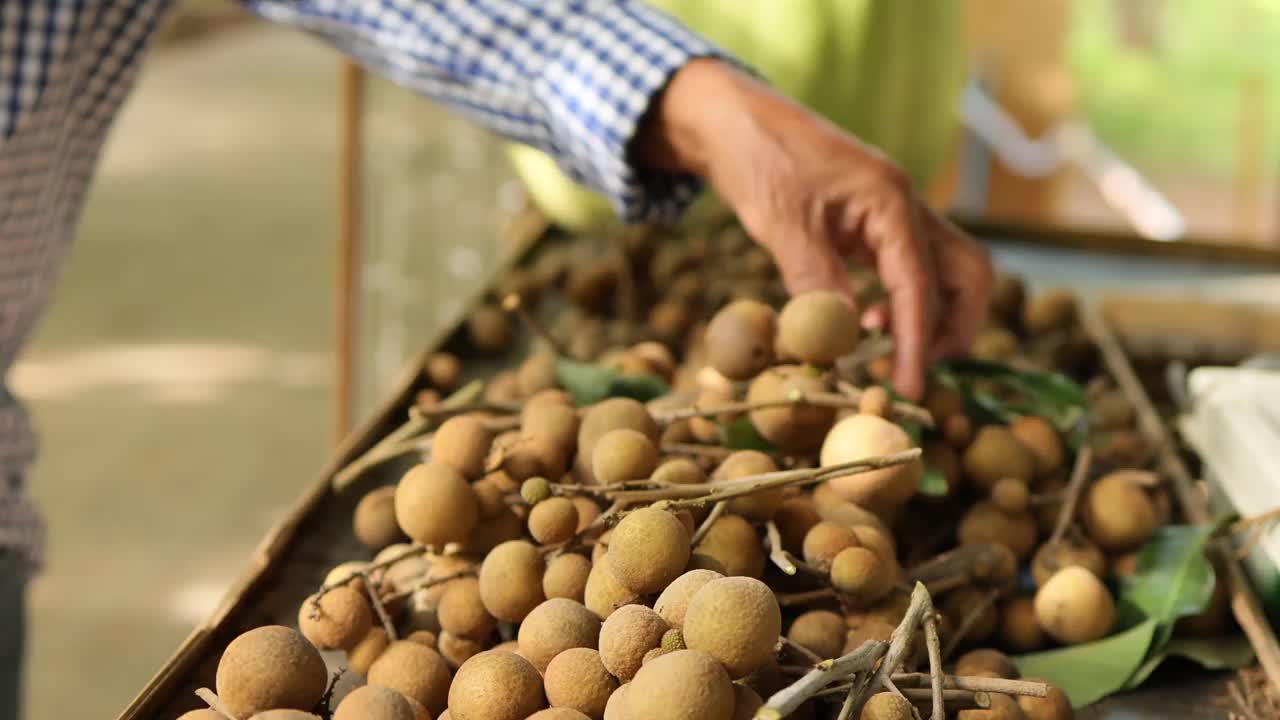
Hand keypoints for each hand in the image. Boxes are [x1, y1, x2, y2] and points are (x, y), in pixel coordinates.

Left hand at [637, 60, 993, 398]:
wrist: (735, 118)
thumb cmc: (757, 157)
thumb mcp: (781, 222)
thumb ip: (815, 279)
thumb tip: (843, 339)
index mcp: (891, 201)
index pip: (921, 286)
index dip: (918, 344)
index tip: (908, 389)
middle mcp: (905, 205)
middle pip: (965, 275)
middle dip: (950, 328)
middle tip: (909, 368)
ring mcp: (892, 212)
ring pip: (945, 272)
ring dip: (928, 315)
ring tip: (882, 345)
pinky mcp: (873, 222)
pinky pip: (908, 267)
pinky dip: (900, 301)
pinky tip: (864, 320)